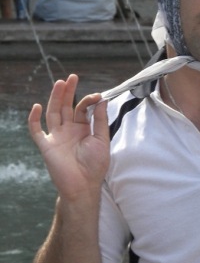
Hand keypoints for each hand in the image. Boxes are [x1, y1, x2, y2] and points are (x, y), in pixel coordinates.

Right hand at [28, 74, 109, 200]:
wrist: (84, 185)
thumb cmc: (95, 165)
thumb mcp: (102, 139)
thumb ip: (101, 120)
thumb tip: (102, 100)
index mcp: (83, 128)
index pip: (82, 108)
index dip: (88, 100)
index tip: (97, 96)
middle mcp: (69, 130)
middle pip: (66, 106)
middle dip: (68, 92)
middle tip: (72, 77)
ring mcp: (57, 137)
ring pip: (53, 113)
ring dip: (55, 98)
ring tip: (60, 83)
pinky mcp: (47, 146)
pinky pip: (37, 131)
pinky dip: (34, 119)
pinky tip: (37, 107)